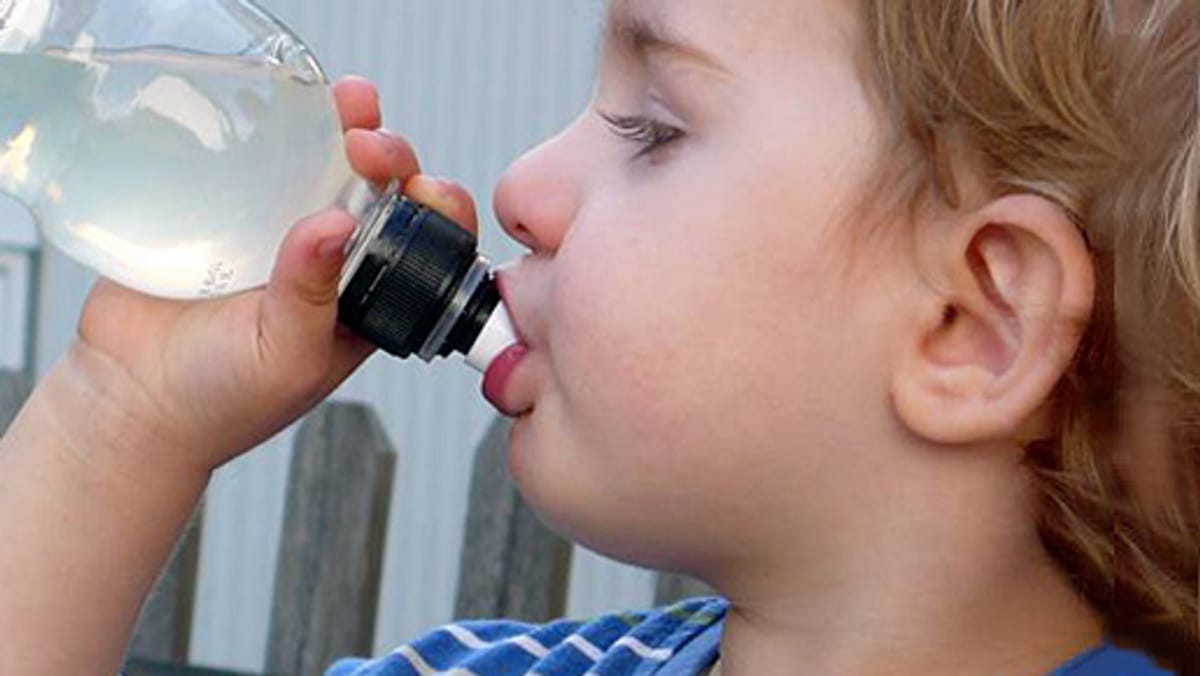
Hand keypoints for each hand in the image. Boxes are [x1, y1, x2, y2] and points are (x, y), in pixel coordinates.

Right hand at [57, 77, 480, 476]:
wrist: (127, 399)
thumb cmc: (220, 399)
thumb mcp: (285, 357)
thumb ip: (312, 295)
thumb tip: (338, 226)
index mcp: (368, 297)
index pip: (426, 240)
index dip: (436, 205)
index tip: (422, 187)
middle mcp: (334, 256)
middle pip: (382, 187)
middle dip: (391, 155)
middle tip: (368, 145)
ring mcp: (280, 227)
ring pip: (326, 161)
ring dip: (342, 124)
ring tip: (348, 100)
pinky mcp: (225, 206)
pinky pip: (257, 157)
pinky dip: (273, 126)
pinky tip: (276, 108)